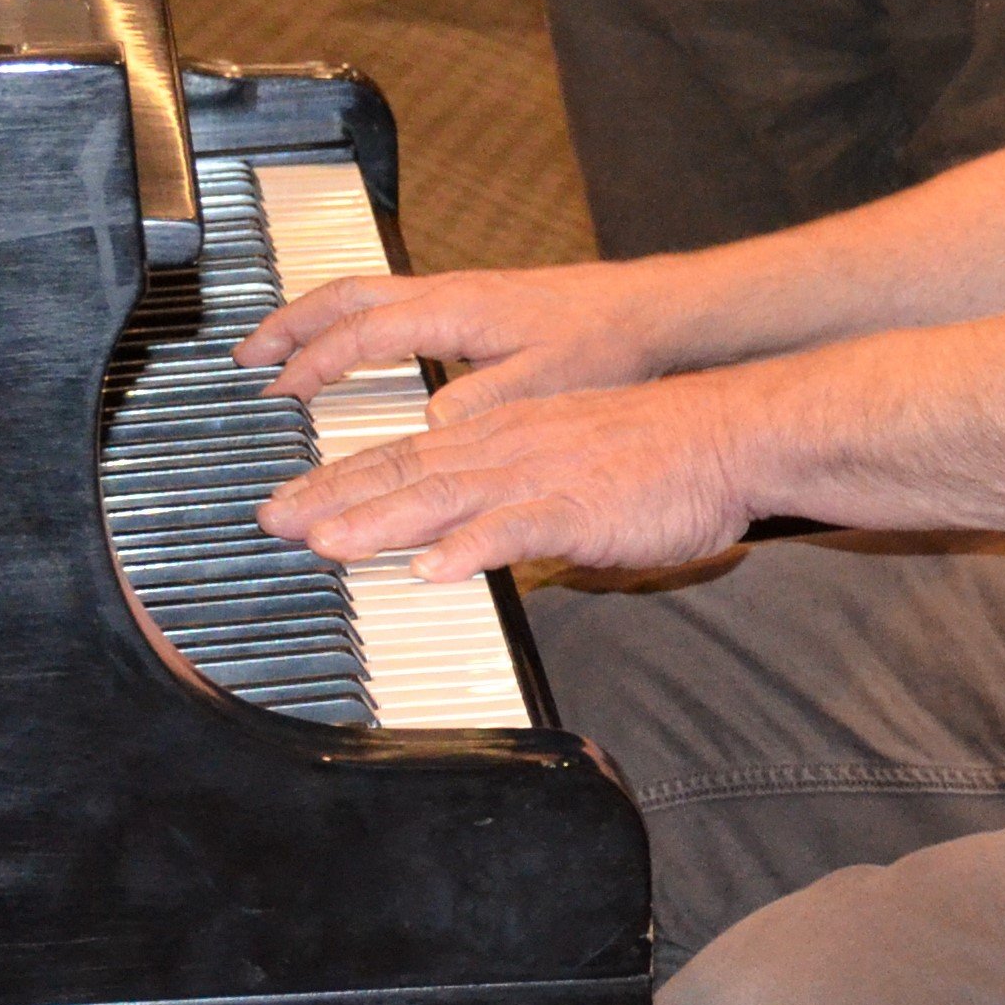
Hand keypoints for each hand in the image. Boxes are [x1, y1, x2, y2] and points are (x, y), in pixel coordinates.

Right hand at [235, 255, 703, 410]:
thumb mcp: (547, 379)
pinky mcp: (469, 304)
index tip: (276, 392)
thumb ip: (485, 401)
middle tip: (246, 356)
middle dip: (290, 324)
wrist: (648, 310)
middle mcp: (447, 294)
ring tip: (276, 349)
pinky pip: (388, 304)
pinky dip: (350, 323)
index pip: (363, 332)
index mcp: (456, 310)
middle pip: (346, 296)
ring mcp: (456, 294)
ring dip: (315, 320)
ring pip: (364, 295)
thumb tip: (427, 426)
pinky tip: (348, 351)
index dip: (314, 363)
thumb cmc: (604, 341)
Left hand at [259, 375, 759, 583]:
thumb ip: (511, 494)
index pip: (405, 457)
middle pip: (405, 473)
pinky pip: (518, 529)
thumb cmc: (660, 454)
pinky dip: (473, 548)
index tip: (289, 502)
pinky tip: (436, 569)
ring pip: (445, 498)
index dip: (340, 481)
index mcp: (503, 434)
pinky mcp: (581, 508)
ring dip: (381, 523)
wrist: (732, 435)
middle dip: (332, 499)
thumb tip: (464, 531)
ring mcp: (542, 475)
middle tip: (272, 522)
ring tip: (327, 546)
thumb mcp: (568, 459)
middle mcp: (509, 447)